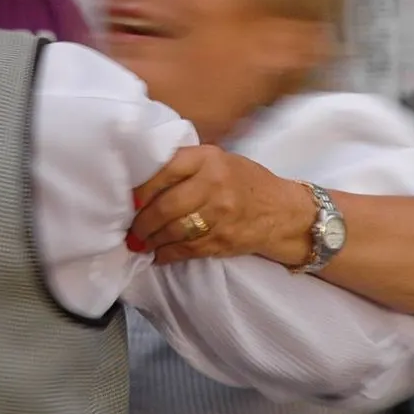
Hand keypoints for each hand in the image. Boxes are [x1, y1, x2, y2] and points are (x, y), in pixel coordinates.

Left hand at [129, 146, 316, 266]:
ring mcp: (221, 214)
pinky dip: (167, 254)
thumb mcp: (218, 160)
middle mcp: (215, 184)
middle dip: (143, 222)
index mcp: (209, 158)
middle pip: (166, 205)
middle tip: (132, 229)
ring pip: (174, 231)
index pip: (166, 170)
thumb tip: (142, 182)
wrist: (284, 211)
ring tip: (140, 243)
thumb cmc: (244, 182)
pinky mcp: (224, 240)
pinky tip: (158, 254)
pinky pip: (187, 250)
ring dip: (152, 240)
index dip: (143, 188)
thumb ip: (185, 165)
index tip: (129, 200)